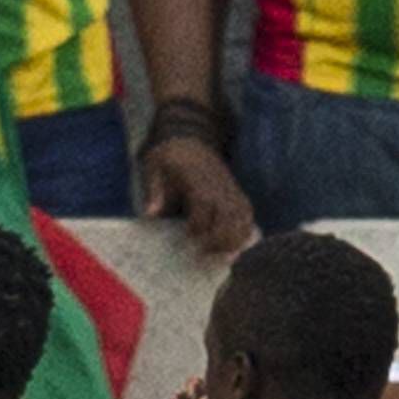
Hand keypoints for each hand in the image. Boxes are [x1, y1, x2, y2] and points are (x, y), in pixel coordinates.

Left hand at [139, 134, 257, 254]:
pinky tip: (234, 249)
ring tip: (221, 257)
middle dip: (220, 239)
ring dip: (235, 240)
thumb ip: (153, 189)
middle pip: (229, 215)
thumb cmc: (169, 157)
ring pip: (243, 218)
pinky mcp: (238, 195)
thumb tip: (150, 214)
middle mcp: (219, 185)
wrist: (191, 140)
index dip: (199, 224)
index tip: (189, 239)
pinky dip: (245, 233)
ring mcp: (231, 190)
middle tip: (204, 254)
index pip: (203, 203)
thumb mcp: (154, 166)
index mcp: (197, 178)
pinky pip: (248, 216)